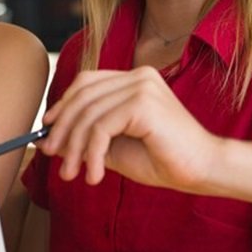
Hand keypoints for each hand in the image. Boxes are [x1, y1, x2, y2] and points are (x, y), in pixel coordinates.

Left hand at [40, 67, 223, 191]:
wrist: (203, 170)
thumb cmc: (165, 160)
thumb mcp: (117, 147)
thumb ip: (89, 138)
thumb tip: (52, 139)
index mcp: (136, 79)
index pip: (87, 83)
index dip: (63, 105)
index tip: (48, 132)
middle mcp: (139, 76)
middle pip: (82, 96)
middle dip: (62, 130)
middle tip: (53, 158)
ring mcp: (142, 87)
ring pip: (89, 114)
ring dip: (75, 148)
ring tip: (73, 174)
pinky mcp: (143, 104)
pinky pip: (101, 128)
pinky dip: (91, 154)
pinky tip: (94, 175)